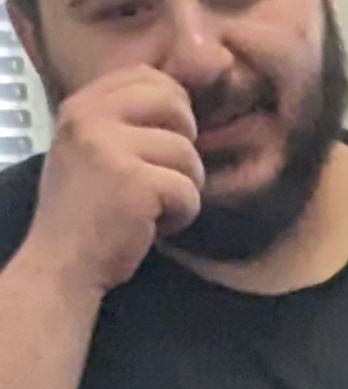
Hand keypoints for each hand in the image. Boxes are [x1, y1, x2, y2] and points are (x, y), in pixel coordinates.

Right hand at [28, 69, 203, 295]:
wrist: (65, 261)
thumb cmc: (89, 210)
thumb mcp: (95, 149)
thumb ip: (125, 120)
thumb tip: (181, 98)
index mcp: (82, 105)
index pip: (147, 75)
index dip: (173, 105)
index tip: (165, 141)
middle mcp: (90, 117)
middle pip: (174, 103)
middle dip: (185, 143)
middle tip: (165, 174)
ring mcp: (109, 147)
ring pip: (187, 153)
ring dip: (184, 187)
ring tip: (154, 206)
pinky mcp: (133, 183)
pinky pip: (188, 190)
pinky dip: (183, 214)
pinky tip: (156, 224)